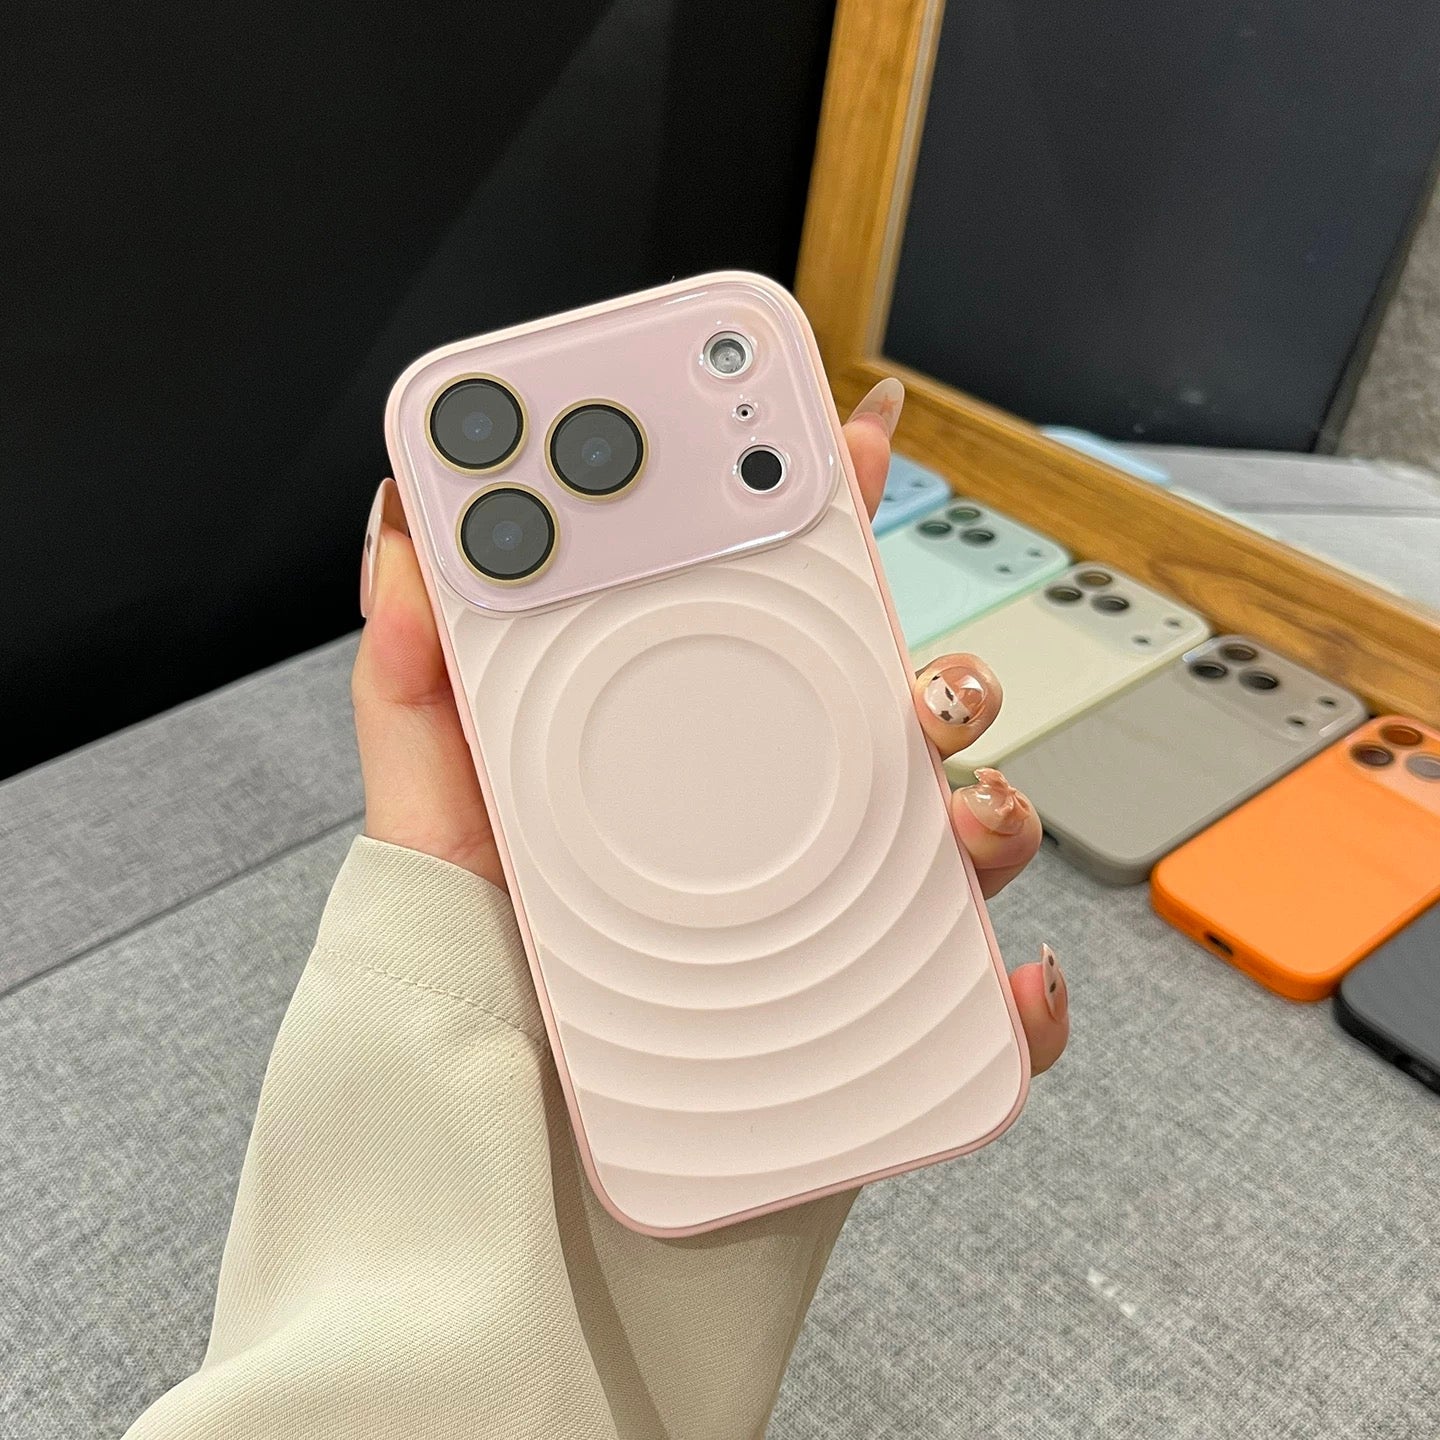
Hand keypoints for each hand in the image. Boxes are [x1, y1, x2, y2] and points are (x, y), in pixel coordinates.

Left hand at [353, 378, 1067, 1071]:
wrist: (509, 1140)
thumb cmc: (479, 962)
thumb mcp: (428, 808)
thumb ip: (411, 679)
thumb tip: (404, 535)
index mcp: (688, 742)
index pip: (769, 608)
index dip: (822, 510)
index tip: (851, 430)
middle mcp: (776, 813)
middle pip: (898, 709)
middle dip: (939, 671)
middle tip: (918, 679)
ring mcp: (829, 909)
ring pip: (963, 828)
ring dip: (992, 809)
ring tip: (954, 819)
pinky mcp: (866, 1016)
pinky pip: (975, 1000)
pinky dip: (1013, 997)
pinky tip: (1002, 984)